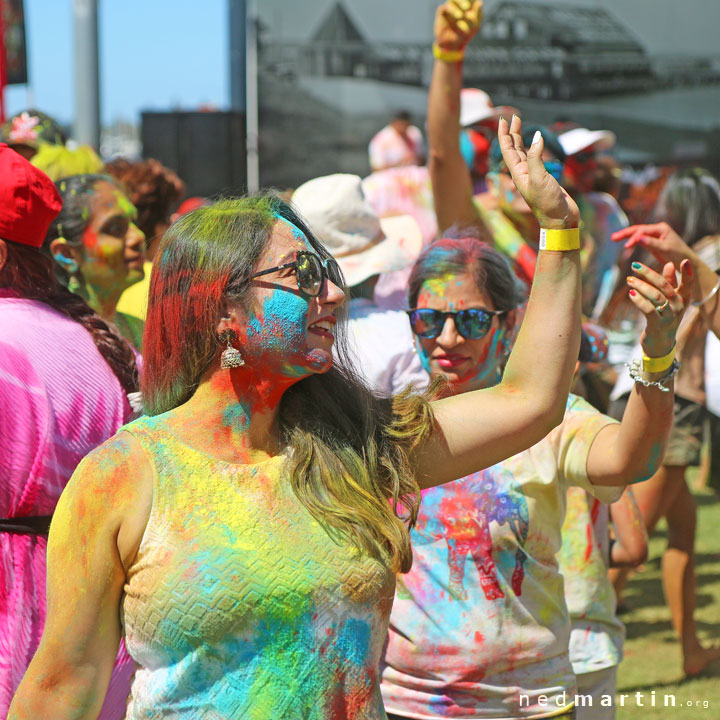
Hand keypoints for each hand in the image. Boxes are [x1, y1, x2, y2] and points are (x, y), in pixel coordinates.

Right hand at [434, 0, 482, 50]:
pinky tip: (459, 16)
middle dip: (466, 0)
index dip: (473, 0)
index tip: (477, 3)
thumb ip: (478, 15)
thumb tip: (480, 2)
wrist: (451, 45)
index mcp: (468, 4)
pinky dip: (453, 10)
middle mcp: (458, 3)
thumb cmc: (464, 34)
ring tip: (465, 10)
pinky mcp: (442, 10)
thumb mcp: (474, 26)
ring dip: (460, 2)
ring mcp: (450, 6)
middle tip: (468, 7)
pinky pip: (447, 7)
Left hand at [498, 115, 579, 229]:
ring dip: (520, 139)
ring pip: (524, 153)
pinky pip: (535, 159)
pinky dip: (534, 148)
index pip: (508, 150)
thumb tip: (536, 136)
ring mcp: (533, 176)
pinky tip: (535, 143)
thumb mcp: (539, 179)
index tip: (504, 120)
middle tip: (514, 117)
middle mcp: (523, 173)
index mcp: (518, 174)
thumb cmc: (547, 203)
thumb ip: (536, 158)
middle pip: (514, 149)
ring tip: (519, 126)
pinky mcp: (544, 178)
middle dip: (512, 133)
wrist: (560, 220)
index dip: (505, 134)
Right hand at [612, 222, 692, 266]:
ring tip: (614, 238)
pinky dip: (632, 241)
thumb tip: (637, 237)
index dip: (633, 238)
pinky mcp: (653, 242)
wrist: (686, 262)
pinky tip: (625, 244)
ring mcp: (655, 235)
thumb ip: (651, 243)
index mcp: (661, 228)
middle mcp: (657, 229)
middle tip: (613, 238)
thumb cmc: (678, 255)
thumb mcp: (664, 249)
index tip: (626, 247)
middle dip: (625, 233)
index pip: (642, 231)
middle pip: (638, 229)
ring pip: (638, 234)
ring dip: (627, 236)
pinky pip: (640, 240)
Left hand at [627, 259, 693, 356]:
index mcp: (683, 299)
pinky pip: (648, 309)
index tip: (683, 261)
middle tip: (634, 266)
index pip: (688, 284)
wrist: (660, 343)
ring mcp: (669, 316)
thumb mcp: (669, 300)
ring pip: (655, 296)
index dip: (687, 273)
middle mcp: (679, 306)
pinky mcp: (657, 324)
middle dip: (649, 274)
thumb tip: (669, 263)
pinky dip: (638, 299)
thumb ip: (669, 282)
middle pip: (665, 286)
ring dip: (640, 286)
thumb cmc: (664, 316)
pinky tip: (630, 293)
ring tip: (629, 279)